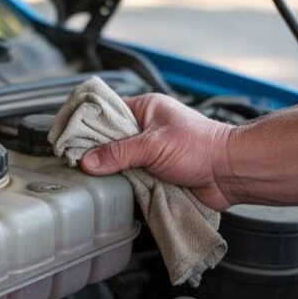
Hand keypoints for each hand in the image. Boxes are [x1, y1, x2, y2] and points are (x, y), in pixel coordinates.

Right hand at [81, 93, 236, 209]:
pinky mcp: (156, 174)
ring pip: (119, 162)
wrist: (229, 173)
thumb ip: (118, 154)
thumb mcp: (153, 145)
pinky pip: (131, 179)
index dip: (87, 125)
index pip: (107, 112)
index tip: (68, 138)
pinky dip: (124, 185)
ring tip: (92, 178)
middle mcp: (145, 129)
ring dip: (113, 172)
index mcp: (145, 108)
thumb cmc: (200, 147)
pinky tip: (112, 189)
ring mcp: (150, 152)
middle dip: (97, 152)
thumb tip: (87, 161)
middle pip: (110, 140)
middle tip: (76, 162)